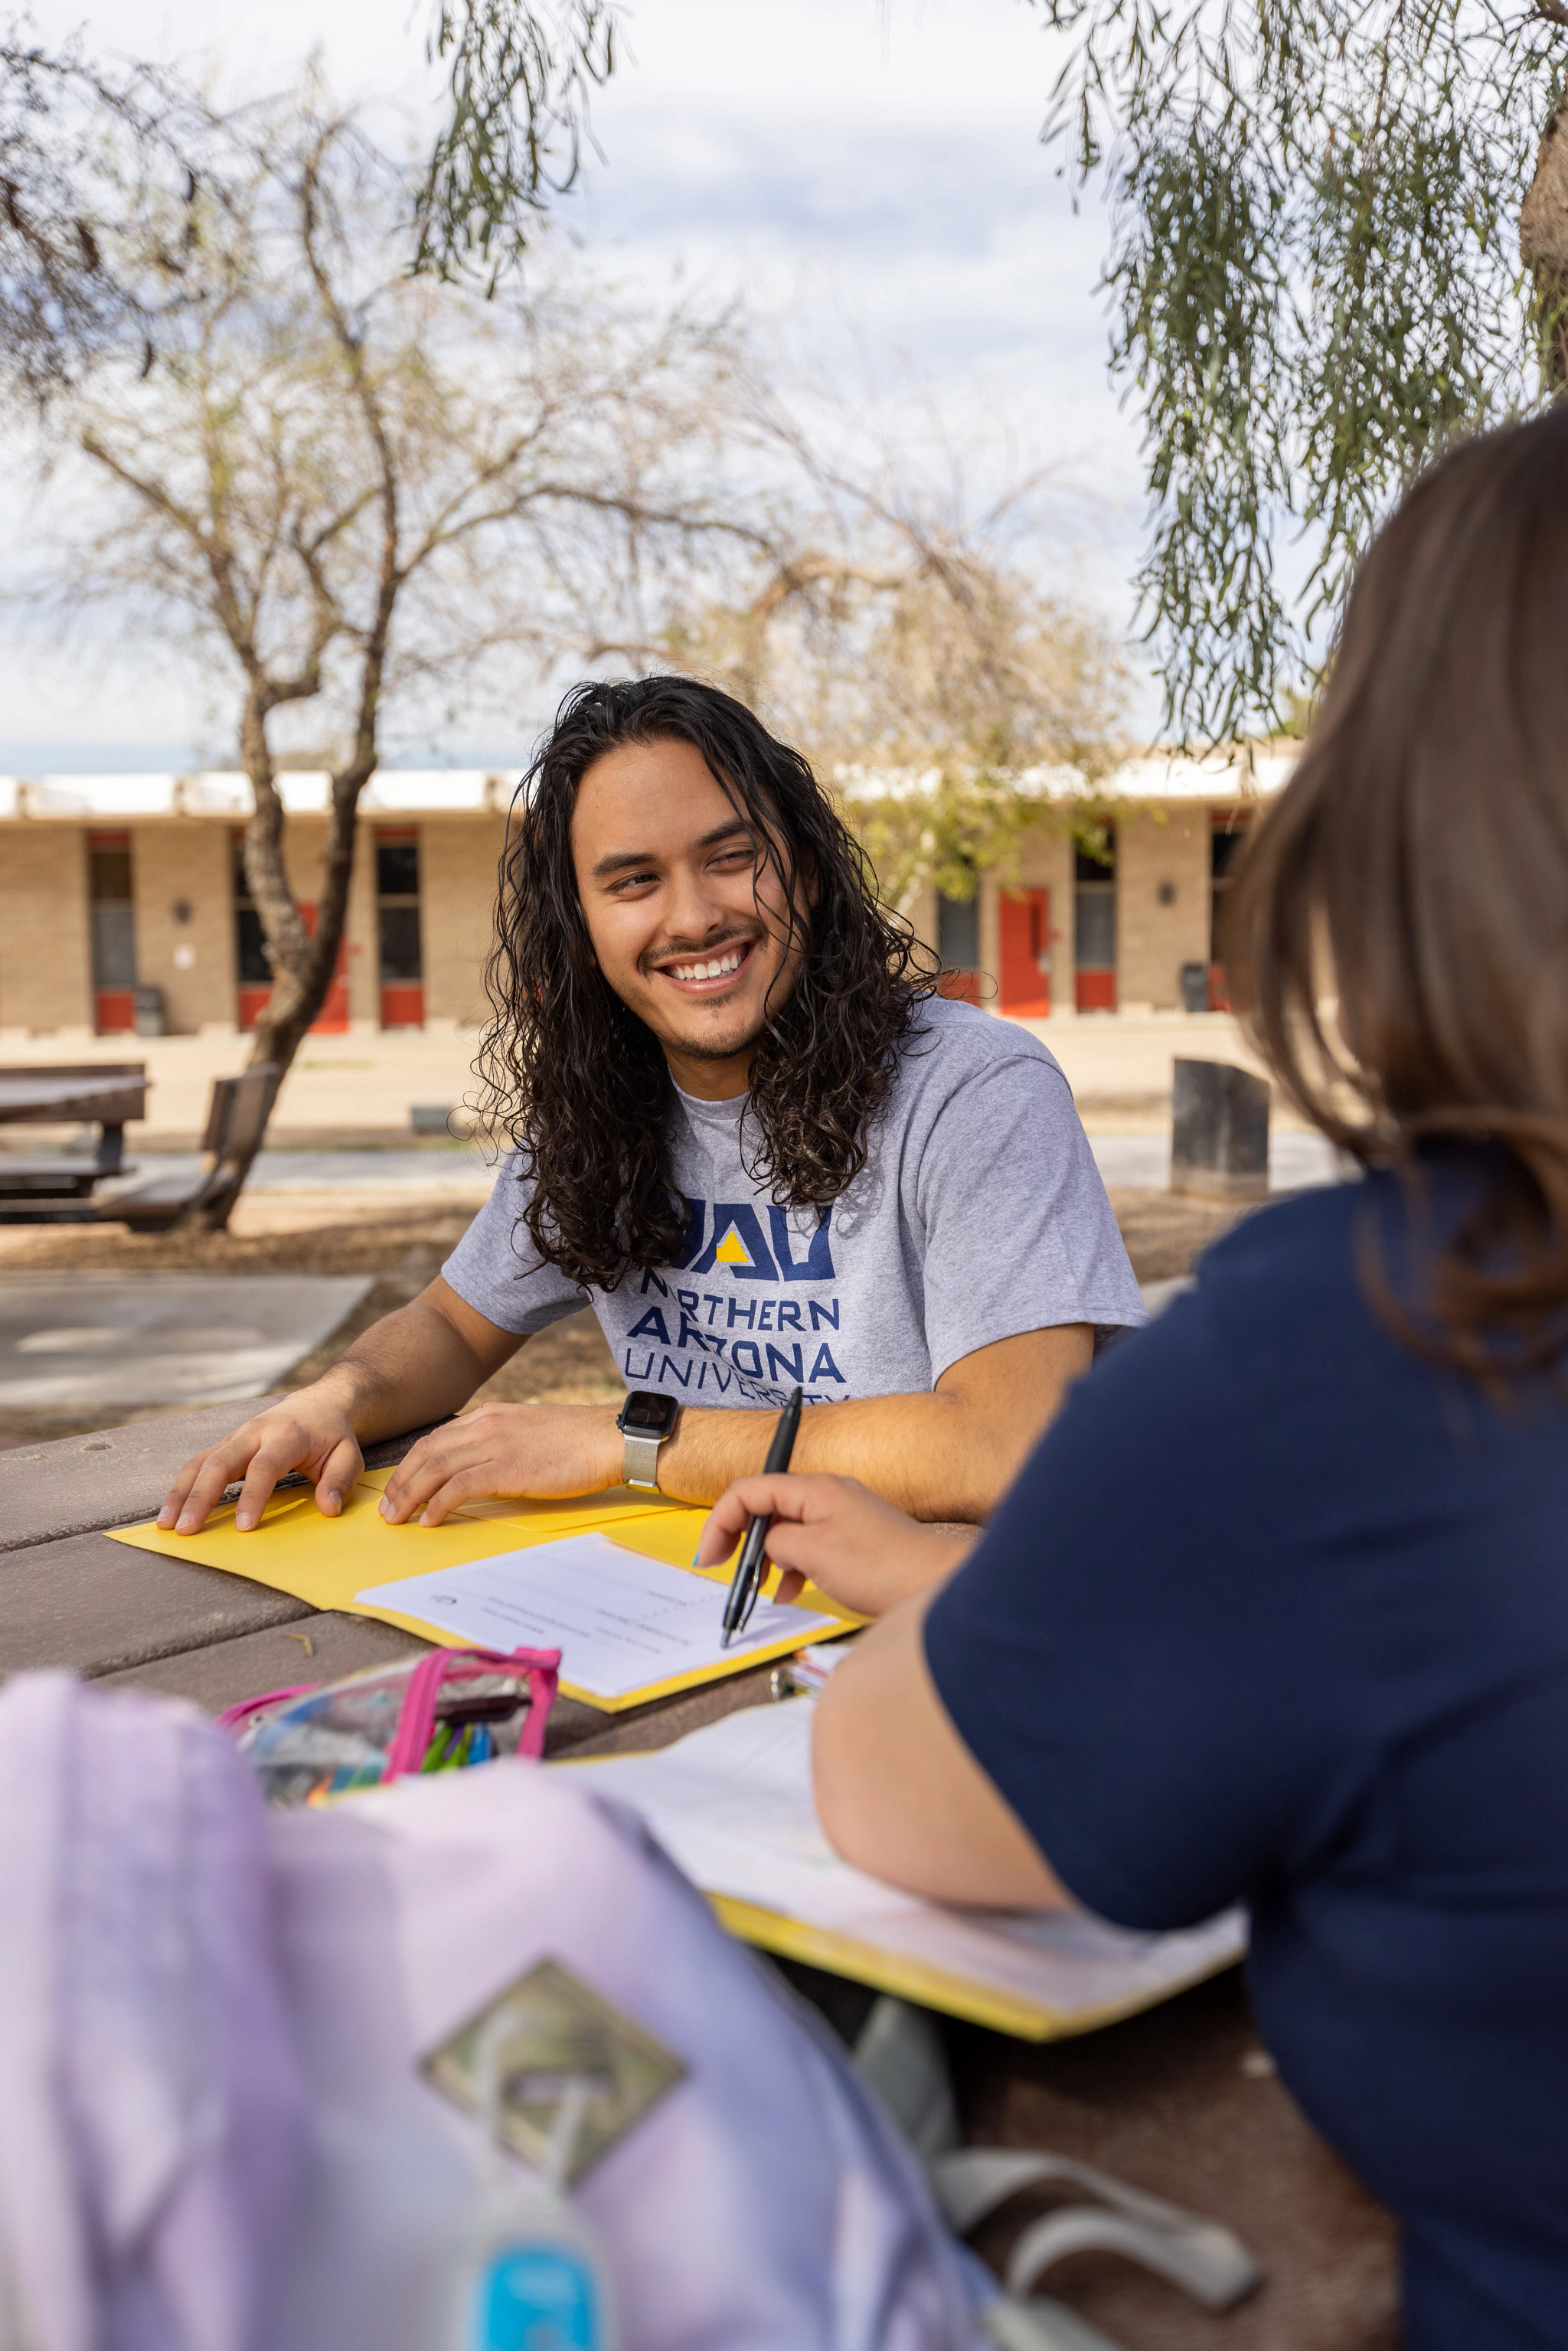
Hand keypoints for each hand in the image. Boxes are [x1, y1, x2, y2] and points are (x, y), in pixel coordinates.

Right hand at [158, 1388, 362, 1534]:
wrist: (318, 1404)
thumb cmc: (332, 1436)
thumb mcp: (348, 1455)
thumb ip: (339, 1481)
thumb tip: (328, 1508)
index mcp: (286, 1434)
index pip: (264, 1467)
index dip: (253, 1497)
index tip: (245, 1527)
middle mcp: (254, 1432)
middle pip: (219, 1462)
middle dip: (200, 1497)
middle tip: (187, 1529)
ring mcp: (235, 1437)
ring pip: (200, 1462)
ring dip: (181, 1493)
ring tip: (166, 1524)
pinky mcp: (225, 1445)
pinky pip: (197, 1465)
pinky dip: (181, 1488)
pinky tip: (170, 1512)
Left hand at [378, 1401, 622, 1525]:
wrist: (609, 1438)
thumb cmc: (578, 1441)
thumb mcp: (530, 1431)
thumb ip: (503, 1441)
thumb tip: (484, 1467)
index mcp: (491, 1414)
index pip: (437, 1438)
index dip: (412, 1464)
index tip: (400, 1486)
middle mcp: (486, 1424)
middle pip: (428, 1452)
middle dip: (402, 1482)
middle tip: (387, 1509)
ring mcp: (496, 1444)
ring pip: (436, 1469)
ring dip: (411, 1496)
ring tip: (398, 1518)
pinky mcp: (507, 1468)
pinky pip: (459, 1487)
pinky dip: (438, 1504)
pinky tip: (430, 1520)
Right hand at [695, 1473, 975, 1618]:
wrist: (934, 1583)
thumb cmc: (881, 1567)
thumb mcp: (812, 1554)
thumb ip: (777, 1543)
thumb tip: (768, 1545)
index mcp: (814, 1488)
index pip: (749, 1491)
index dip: (721, 1522)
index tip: (710, 1558)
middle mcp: (827, 1494)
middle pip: (766, 1506)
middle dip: (742, 1538)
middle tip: (726, 1570)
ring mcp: (842, 1515)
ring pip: (786, 1528)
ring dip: (767, 1556)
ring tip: (761, 1586)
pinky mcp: (853, 1539)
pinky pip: (809, 1545)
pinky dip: (793, 1566)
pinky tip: (791, 1591)